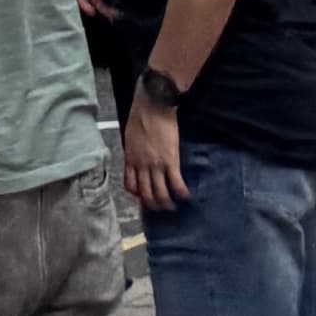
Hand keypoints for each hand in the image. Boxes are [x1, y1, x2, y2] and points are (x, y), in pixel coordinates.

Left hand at [122, 96, 186, 211]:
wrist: (152, 106)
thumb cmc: (140, 117)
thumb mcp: (130, 137)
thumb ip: (133, 152)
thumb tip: (136, 162)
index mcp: (130, 158)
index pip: (130, 185)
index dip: (137, 195)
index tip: (143, 199)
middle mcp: (141, 165)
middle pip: (145, 194)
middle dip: (153, 205)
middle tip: (160, 209)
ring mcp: (156, 165)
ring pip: (160, 193)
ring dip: (167, 204)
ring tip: (174, 207)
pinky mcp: (171, 161)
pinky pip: (176, 183)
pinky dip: (182, 193)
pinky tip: (186, 196)